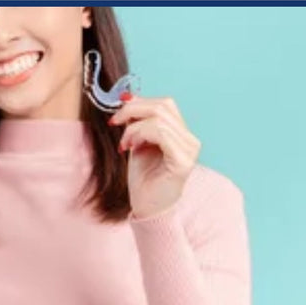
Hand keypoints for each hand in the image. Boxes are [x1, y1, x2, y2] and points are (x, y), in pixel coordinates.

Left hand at [107, 94, 201, 218]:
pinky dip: (140, 135)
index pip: (165, 104)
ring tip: (125, 144)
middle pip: (163, 106)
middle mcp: (190, 140)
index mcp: (182, 134)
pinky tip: (131, 148)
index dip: (139, 102)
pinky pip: (161, 134)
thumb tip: (128, 97)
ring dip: (133, 128)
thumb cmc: (143, 178)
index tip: (118, 113)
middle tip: (115, 122)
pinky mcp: (182, 161)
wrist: (146, 207)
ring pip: (159, 119)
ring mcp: (190, 150)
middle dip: (133, 110)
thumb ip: (138, 121)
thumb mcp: (137, 142)